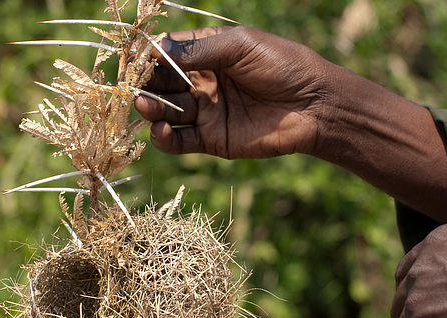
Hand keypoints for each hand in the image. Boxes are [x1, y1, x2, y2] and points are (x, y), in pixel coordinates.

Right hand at [135, 26, 331, 158]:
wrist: (315, 106)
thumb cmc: (284, 66)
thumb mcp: (240, 47)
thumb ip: (198, 50)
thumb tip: (155, 48)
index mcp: (207, 54)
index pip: (166, 54)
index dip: (147, 57)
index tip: (131, 60)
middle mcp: (201, 82)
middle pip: (161, 84)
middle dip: (145, 84)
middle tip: (134, 87)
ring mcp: (205, 112)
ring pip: (166, 111)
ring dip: (151, 109)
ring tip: (147, 106)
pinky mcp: (212, 140)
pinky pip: (179, 141)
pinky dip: (164, 138)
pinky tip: (161, 129)